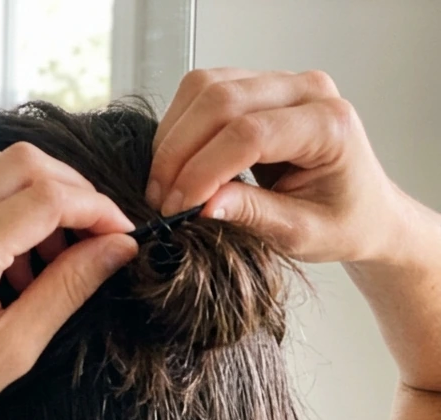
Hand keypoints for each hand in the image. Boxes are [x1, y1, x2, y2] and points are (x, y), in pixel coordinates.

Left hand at [0, 142, 137, 419]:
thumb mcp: (7, 353)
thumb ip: (65, 292)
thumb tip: (118, 249)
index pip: (49, 196)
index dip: (98, 209)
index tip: (122, 237)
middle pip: (23, 162)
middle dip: (71, 190)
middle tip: (92, 239)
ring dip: (35, 198)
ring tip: (48, 263)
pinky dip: (0, 209)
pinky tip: (10, 264)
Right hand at [147, 69, 413, 264]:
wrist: (361, 208)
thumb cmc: (341, 222)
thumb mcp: (301, 234)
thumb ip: (254, 215)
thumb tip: (203, 206)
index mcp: (330, 125)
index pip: (250, 134)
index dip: (203, 171)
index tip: (178, 209)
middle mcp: (307, 91)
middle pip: (221, 100)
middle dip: (178, 153)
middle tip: (161, 201)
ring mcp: (280, 82)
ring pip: (204, 88)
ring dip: (172, 138)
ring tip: (164, 185)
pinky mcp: (255, 85)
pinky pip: (201, 90)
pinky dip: (178, 127)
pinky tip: (176, 164)